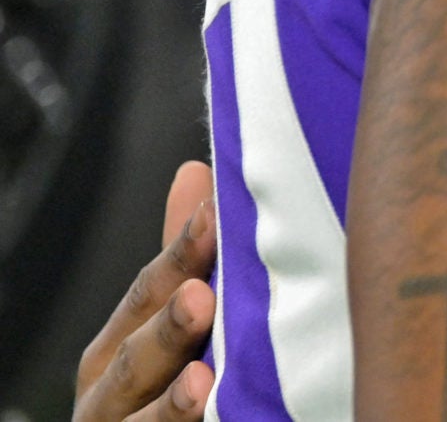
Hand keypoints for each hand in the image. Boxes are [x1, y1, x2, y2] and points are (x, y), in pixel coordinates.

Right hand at [75, 161, 216, 421]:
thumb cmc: (160, 387)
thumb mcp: (164, 323)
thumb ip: (182, 261)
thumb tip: (196, 172)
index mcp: (115, 350)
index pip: (147, 292)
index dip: (181, 256)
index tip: (216, 216)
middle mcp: (108, 396)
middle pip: (135, 359)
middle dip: (166, 329)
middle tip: (201, 297)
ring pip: (142, 421)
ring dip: (172, 401)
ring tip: (202, 378)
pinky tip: (208, 413)